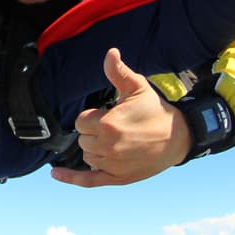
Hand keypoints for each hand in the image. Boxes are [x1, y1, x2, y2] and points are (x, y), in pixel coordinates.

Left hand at [52, 49, 192, 187]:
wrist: (178, 137)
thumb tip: (110, 53)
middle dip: (93, 132)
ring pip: (86, 156)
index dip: (92, 117)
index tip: (109, 114)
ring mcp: (112, 165)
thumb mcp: (137, 87)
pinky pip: (87, 181)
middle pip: (82, 139)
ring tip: (115, 141)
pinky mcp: (117, 178)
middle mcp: (107, 147)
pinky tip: (55, 174)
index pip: (80, 122)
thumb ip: (118, 72)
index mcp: (108, 124)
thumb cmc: (156, 110)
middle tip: (115, 127)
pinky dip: (70, 178)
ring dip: (94, 149)